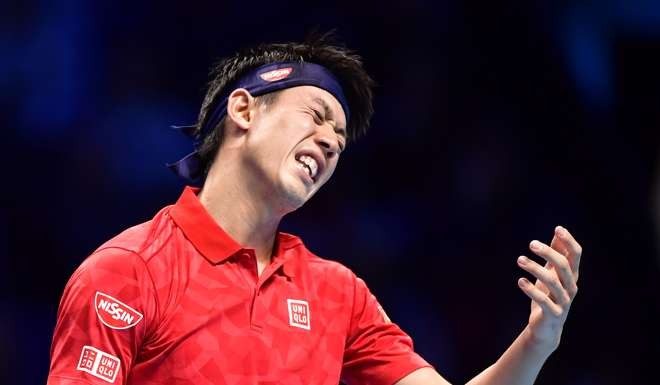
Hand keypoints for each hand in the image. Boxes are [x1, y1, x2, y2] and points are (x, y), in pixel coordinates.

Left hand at [516, 226, 581, 351]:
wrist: (547, 328)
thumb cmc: (549, 296)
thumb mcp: (552, 274)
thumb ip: (556, 254)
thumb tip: (558, 232)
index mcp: (571, 275)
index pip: (575, 255)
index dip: (569, 241)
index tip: (558, 228)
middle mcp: (571, 287)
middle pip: (563, 265)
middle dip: (548, 252)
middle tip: (531, 244)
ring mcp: (563, 301)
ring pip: (552, 281)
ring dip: (534, 268)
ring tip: (519, 260)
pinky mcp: (553, 314)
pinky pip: (543, 300)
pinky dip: (531, 290)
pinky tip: (520, 281)